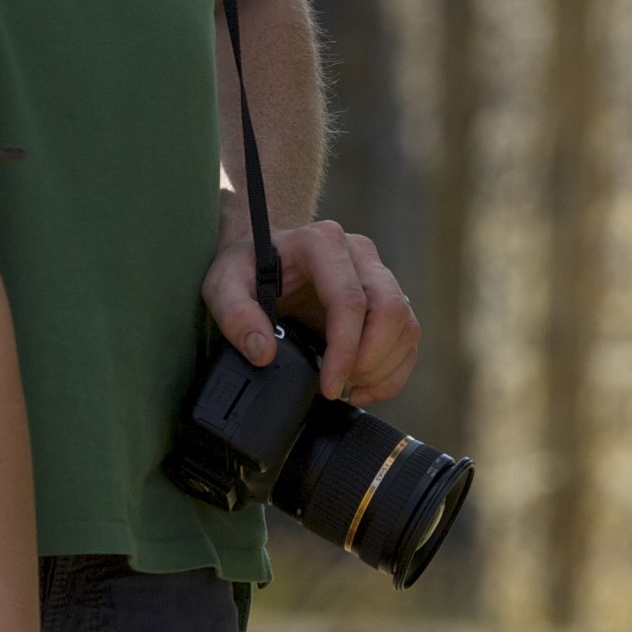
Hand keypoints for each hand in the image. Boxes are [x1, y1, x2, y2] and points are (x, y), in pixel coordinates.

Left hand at [203, 218, 417, 403]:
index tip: (328, 385)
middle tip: (338, 386)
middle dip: (369, 360)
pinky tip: (363, 387)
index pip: (350, 300)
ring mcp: (378, 273)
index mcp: (323, 243)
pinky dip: (393, 370)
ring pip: (405, 325)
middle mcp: (359, 253)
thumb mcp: (223, 284)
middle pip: (390, 311)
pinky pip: (407, 336)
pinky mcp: (387, 296)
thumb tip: (263, 352)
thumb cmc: (246, 266)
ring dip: (382, 368)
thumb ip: (235, 315)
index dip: (345, 350)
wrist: (265, 253)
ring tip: (348, 388)